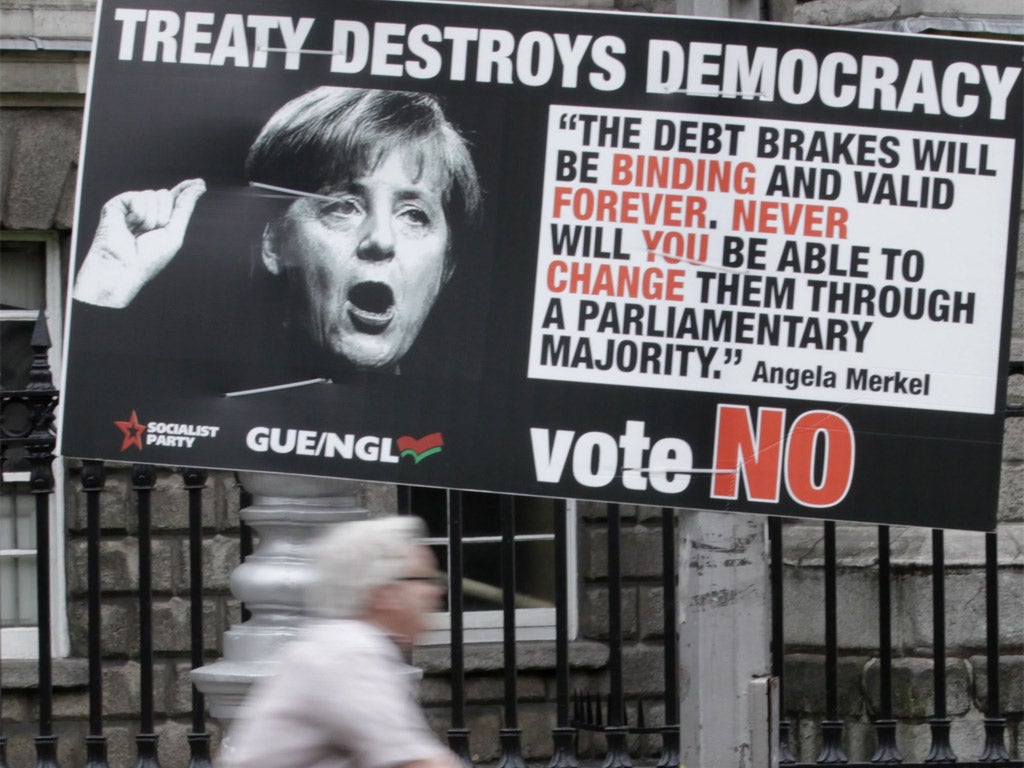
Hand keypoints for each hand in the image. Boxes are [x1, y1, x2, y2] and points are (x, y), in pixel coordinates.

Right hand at [72, 178, 205, 307]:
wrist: (122, 268)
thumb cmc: (148, 258)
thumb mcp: (174, 232)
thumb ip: (184, 207)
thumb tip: (199, 186)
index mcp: (160, 221)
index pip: (174, 200)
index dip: (186, 190)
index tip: (200, 182)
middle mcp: (145, 212)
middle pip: (165, 194)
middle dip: (165, 215)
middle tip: (152, 234)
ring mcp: (130, 208)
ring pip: (153, 194)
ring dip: (152, 218)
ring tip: (139, 233)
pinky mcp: (116, 205)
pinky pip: (137, 196)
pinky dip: (138, 213)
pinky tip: (128, 226)